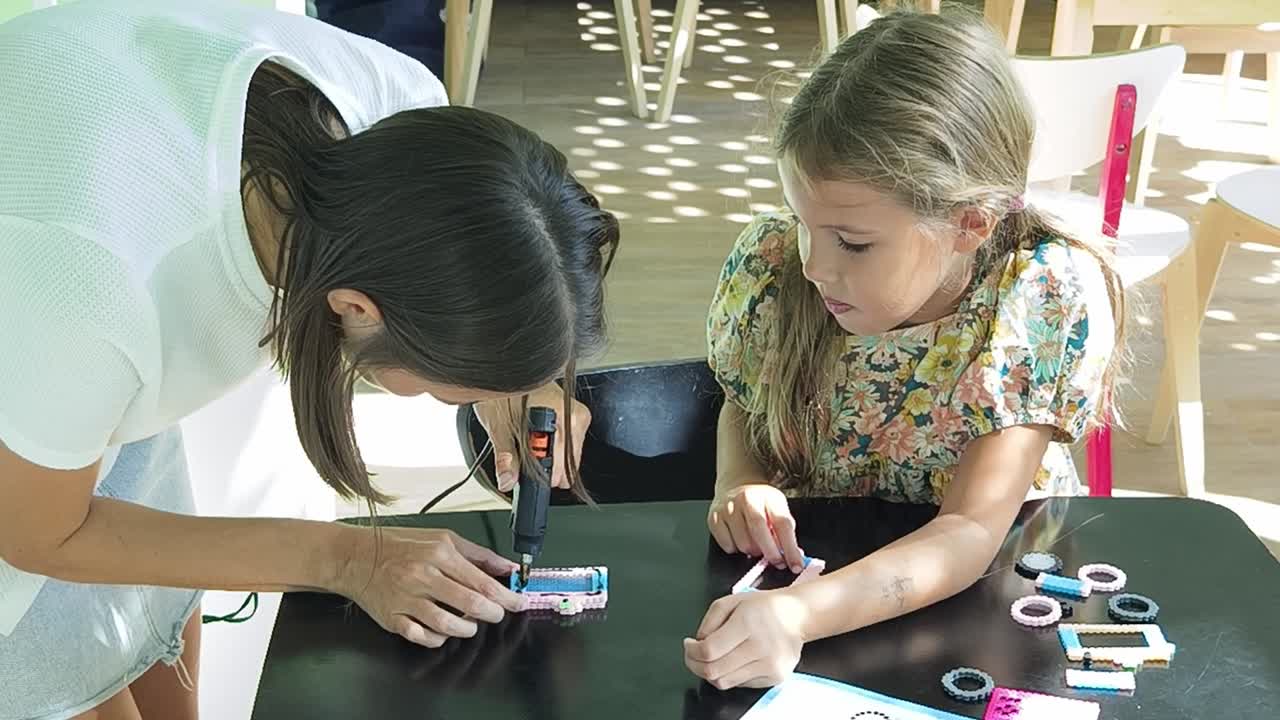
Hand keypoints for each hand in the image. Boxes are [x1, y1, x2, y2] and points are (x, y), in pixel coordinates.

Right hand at [340, 527, 523, 647]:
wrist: (355, 556)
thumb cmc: (399, 546)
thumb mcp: (442, 538)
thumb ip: (478, 554)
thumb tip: (507, 567)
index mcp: (439, 554)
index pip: (481, 581)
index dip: (505, 596)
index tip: (518, 602)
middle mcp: (423, 577)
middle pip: (470, 604)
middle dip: (492, 614)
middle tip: (496, 614)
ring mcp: (407, 600)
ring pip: (448, 626)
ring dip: (467, 629)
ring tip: (470, 623)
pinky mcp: (393, 619)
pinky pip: (422, 637)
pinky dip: (438, 639)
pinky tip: (443, 631)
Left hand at [474, 383, 590, 490]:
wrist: (506, 365)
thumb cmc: (502, 387)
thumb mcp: (498, 425)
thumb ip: (505, 457)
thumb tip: (508, 480)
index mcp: (559, 416)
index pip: (561, 465)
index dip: (541, 475)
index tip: (528, 476)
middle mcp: (574, 414)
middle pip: (568, 463)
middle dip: (545, 467)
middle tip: (523, 455)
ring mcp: (576, 414)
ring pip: (569, 456)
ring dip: (548, 456)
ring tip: (527, 438)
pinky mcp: (574, 414)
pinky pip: (569, 445)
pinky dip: (552, 447)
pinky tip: (535, 434)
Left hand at [684, 589, 809, 689]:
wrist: (797, 615)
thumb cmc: (762, 607)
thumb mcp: (731, 601)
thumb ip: (709, 621)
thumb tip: (697, 645)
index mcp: (748, 623)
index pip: (709, 651)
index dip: (691, 651)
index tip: (689, 645)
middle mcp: (761, 647)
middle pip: (714, 671)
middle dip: (695, 665)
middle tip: (692, 655)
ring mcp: (770, 665)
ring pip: (725, 682)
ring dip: (710, 672)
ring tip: (712, 658)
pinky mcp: (776, 677)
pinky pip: (741, 684)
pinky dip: (730, 674)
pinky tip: (733, 660)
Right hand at [708, 484, 804, 572]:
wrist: (735, 485)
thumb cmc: (760, 502)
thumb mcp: (777, 508)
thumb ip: (785, 531)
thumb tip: (794, 556)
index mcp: (768, 497)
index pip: (782, 524)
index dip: (790, 548)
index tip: (796, 565)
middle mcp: (747, 499)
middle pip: (760, 533)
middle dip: (771, 554)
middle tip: (777, 562)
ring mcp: (728, 508)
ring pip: (743, 544)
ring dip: (752, 551)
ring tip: (755, 544)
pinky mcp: (714, 518)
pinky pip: (727, 546)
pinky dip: (736, 549)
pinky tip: (739, 539)